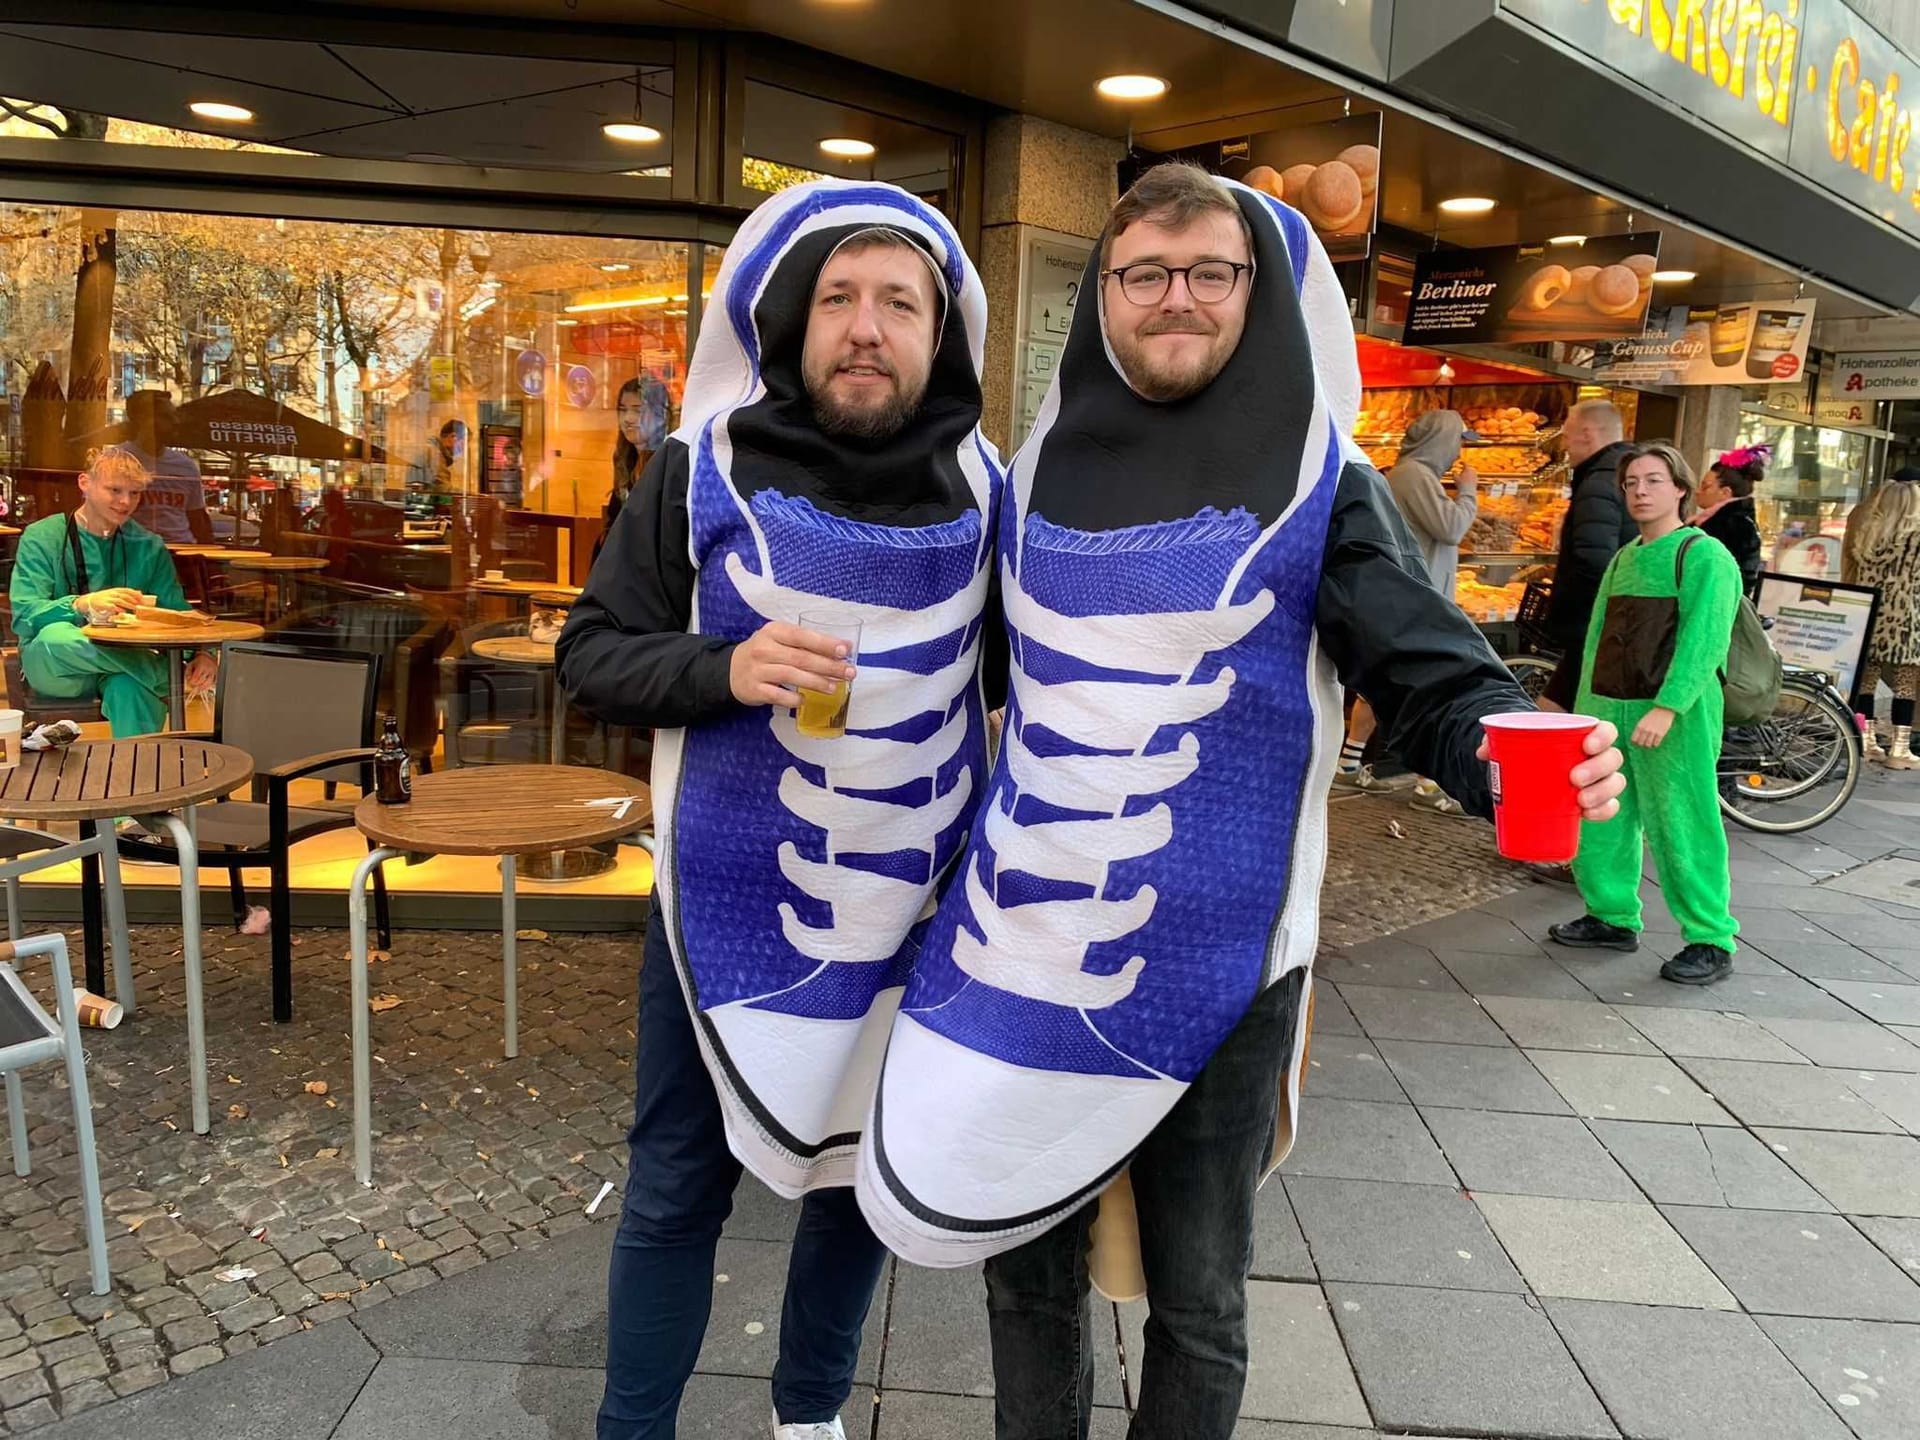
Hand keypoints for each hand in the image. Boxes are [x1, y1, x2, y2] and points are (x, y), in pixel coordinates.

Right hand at [78, 586, 141, 618]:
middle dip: (134, 601)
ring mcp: (108, 599)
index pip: (128, 590)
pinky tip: (123, 611)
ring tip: (135, 609)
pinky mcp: (104, 604)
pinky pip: (113, 607)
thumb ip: (127, 593)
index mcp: (116, 590)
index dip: (136, 594)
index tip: (142, 599)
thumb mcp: (115, 593)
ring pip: (120, 601)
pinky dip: (119, 609)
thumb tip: (140, 592)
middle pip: (125, 596)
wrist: (90, 600)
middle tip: (140, 606)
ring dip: (129, 605)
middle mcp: (113, 593)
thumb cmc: (105, 597)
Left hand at [184, 652, 218, 691]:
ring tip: (198, 687)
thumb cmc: (198, 661)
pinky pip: (213, 682)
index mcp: (201, 666)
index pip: (196, 677)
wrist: (207, 657)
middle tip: (193, 685)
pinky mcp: (216, 674)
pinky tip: (204, 687)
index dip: (192, 681)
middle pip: (201, 680)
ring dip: (202, 686)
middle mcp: (208, 669)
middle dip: (196, 684)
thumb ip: (188, 672)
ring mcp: (213, 672)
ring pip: (208, 682)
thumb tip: (188, 679)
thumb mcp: (191, 664)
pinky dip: (209, 685)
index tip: (189, 682)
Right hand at [728, 621, 855, 708]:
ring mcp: (758, 670)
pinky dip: (793, 699)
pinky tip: (805, 700)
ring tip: (834, 687)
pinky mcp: (755, 690)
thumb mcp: (779, 639)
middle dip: (828, 666)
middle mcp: (764, 649)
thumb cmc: (764, 653)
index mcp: (773, 631)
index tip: (845, 650)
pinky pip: (778, 696)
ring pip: (791, 676)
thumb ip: (805, 642)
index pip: (802, 636)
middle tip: (849, 672)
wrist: (731, 670)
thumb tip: (841, 649)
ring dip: (816, 682)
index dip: (825, 643)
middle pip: (801, 658)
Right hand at [1456, 462, 1480, 491]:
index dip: (1462, 462)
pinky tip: (1467, 480)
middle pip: (1469, 467)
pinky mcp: (1476, 480)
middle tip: (1461, 469)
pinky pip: (1473, 476)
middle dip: (1465, 468)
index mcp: (1467, 469)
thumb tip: (1454, 470)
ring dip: (1467, 472)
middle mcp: (1472, 471)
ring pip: (1471, 472)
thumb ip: (1454, 472)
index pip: (1465, 463)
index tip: (1460, 462)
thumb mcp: (1455, 478)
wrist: (1468, 491)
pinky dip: (1470, 477)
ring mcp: (1475, 475)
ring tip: (1464, 475)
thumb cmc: (1461, 484)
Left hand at [1476, 718, 1624, 822]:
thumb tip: (1483, 751)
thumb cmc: (1532, 754)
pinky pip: (1609, 807)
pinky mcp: (1597, 802)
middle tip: (1574, 778)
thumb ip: (1498, 742)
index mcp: (1586, 736)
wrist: (1533, 777)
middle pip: (1613, 759)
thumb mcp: (1515, 744)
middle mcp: (1599, 757)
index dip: (1603, 736)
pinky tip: (1588, 815)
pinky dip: (1603, 811)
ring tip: (1580, 801)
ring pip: (1615, 783)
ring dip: (1602, 793)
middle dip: (1598, 769)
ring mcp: (1601, 781)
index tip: (1586, 746)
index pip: (1606, 731)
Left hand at [1631, 707, 1675, 749]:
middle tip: (1644, 742)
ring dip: (1648, 745)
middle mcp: (1645, 730)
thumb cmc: (1652, 715)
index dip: (1635, 742)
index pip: (1634, 739)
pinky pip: (1656, 744)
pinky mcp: (1660, 734)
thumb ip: (1639, 729)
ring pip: (1648, 745)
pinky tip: (1656, 741)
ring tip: (1650, 743)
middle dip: (1642, 744)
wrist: (1664, 710)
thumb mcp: (1643, 721)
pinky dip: (1655, 744)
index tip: (1637, 742)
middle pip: (1640, 743)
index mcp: (1639, 726)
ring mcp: (1653, 732)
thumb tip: (1636, 739)